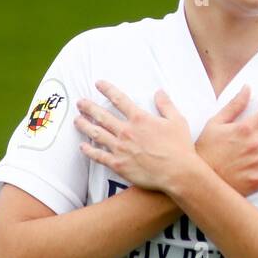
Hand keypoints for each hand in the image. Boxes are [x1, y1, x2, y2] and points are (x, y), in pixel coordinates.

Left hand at [74, 80, 197, 193]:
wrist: (178, 173)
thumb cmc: (180, 147)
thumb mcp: (177, 121)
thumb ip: (166, 105)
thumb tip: (159, 92)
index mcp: (139, 119)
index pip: (119, 99)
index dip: (107, 89)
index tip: (98, 84)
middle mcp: (126, 131)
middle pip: (102, 116)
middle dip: (89, 107)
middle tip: (80, 103)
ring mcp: (120, 148)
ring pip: (96, 134)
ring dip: (84, 125)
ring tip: (77, 120)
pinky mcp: (118, 164)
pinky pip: (99, 156)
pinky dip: (89, 151)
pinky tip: (82, 146)